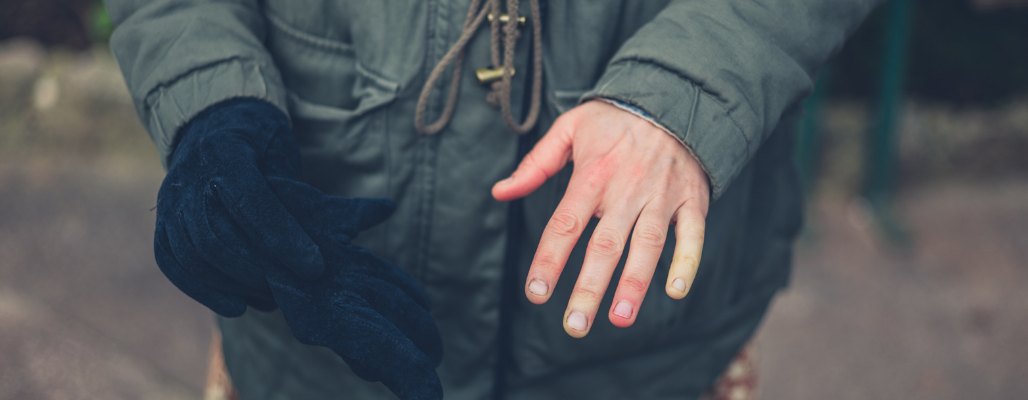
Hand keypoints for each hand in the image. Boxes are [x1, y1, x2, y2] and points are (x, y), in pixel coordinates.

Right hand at [153, 98, 442, 398]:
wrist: (212, 126)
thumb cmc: (262, 143)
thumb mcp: (290, 155)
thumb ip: (323, 190)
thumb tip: (387, 209)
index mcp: (228, 150)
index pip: (251, 198)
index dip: (282, 236)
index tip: (315, 267)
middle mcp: (191, 175)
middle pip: (213, 233)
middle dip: (255, 269)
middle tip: (291, 290)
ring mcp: (171, 200)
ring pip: (190, 252)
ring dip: (229, 284)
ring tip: (269, 301)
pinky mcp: (163, 222)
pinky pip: (172, 261)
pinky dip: (201, 289)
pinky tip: (235, 306)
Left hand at [492, 100, 709, 337]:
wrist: (675, 97)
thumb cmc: (615, 119)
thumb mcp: (570, 128)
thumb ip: (535, 164)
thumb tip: (500, 192)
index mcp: (592, 176)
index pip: (565, 224)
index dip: (550, 260)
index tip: (536, 293)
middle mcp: (626, 190)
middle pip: (605, 245)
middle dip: (589, 288)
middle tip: (575, 325)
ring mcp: (661, 197)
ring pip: (647, 246)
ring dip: (634, 284)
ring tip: (620, 319)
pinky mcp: (692, 200)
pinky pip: (692, 235)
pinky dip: (687, 262)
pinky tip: (675, 291)